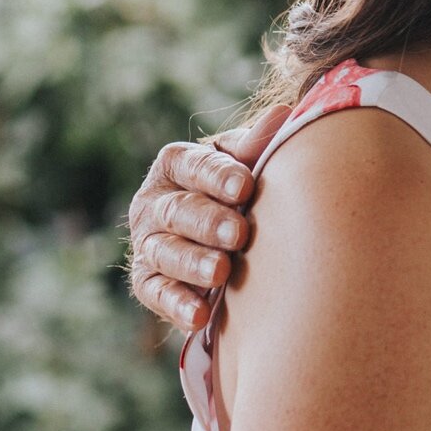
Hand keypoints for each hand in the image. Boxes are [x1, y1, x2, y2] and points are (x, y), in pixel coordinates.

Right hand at [125, 106, 286, 330]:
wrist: (223, 235)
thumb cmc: (238, 188)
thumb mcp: (246, 163)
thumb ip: (257, 146)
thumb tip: (283, 115)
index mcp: (176, 164)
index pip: (191, 165)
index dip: (216, 175)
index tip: (244, 185)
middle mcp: (153, 202)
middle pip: (176, 211)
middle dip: (208, 222)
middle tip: (239, 233)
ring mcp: (147, 242)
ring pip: (163, 252)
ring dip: (192, 263)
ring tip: (222, 273)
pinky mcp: (147, 280)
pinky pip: (155, 293)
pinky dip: (176, 304)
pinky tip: (200, 315)